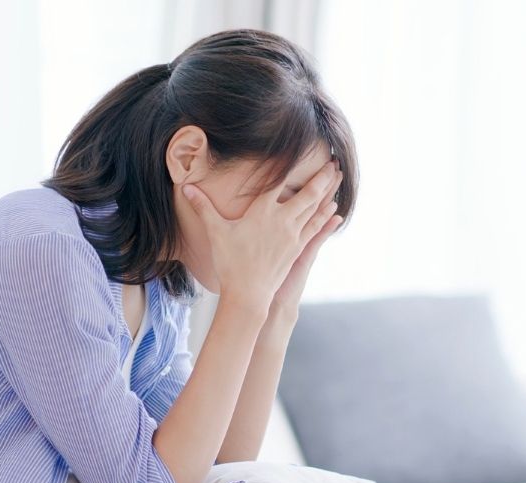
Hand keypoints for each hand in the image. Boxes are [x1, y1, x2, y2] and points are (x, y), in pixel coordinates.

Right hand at [182, 160, 341, 312]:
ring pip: (315, 207)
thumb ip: (203, 207)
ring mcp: (292, 234)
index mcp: (261, 211)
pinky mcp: (297, 248)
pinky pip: (316, 227)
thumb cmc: (230, 262)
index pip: (278, 180)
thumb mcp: (216, 232)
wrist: (247, 293)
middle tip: (333, 159)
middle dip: (321, 175)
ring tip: (338, 175)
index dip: (290, 162)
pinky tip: (334, 207)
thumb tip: (186, 187)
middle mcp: (281, 220)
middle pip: (307, 192)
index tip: (300, 147)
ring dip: (328, 190)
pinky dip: (325, 215)